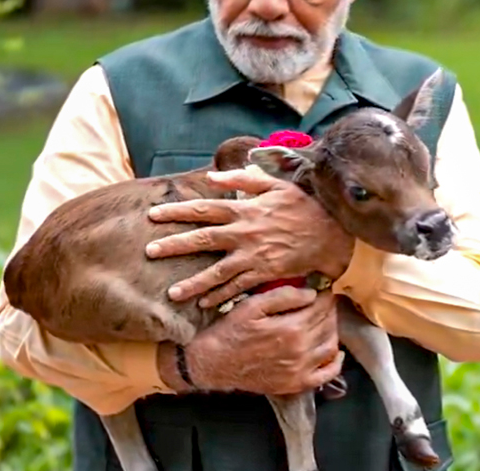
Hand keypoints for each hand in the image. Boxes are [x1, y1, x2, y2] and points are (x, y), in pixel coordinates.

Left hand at [144, 168, 355, 307]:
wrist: (330, 234)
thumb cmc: (303, 206)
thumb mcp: (276, 184)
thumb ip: (244, 179)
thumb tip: (214, 177)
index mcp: (244, 209)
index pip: (203, 209)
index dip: (177, 211)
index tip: (154, 215)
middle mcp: (244, 233)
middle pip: (202, 239)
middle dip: (174, 246)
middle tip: (150, 252)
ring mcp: (253, 256)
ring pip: (216, 271)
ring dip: (193, 282)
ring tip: (172, 293)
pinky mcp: (264, 274)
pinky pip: (238, 287)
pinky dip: (221, 296)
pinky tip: (205, 303)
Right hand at [159, 287, 343, 395]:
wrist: (214, 363)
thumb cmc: (231, 331)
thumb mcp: (253, 305)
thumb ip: (284, 296)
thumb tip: (312, 293)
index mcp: (291, 329)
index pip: (321, 306)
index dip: (324, 294)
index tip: (321, 288)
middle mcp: (300, 351)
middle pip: (328, 324)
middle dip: (328, 309)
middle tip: (322, 302)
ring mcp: (300, 370)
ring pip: (331, 345)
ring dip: (332, 330)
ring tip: (322, 321)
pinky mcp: (297, 384)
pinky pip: (327, 374)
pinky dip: (336, 362)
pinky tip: (333, 351)